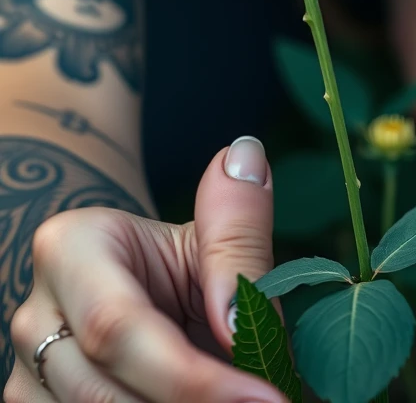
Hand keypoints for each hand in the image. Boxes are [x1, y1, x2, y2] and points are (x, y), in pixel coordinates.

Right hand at [8, 136, 283, 402]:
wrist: (126, 292)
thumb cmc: (171, 269)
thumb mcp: (206, 245)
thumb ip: (234, 226)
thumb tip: (247, 160)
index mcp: (69, 249)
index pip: (119, 327)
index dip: (193, 376)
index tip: (266, 395)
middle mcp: (34, 317)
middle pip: (105, 393)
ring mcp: (26, 377)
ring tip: (233, 401)